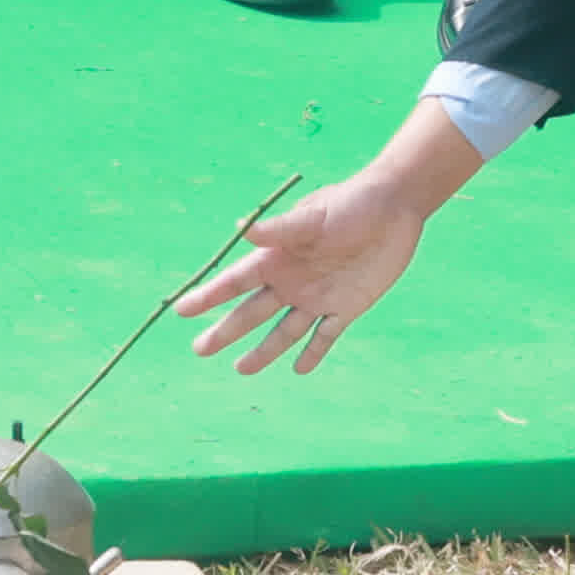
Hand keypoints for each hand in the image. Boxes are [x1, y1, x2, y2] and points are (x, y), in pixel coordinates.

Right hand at [180, 121, 484, 377]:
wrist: (394, 207)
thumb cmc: (350, 204)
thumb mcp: (314, 217)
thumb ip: (281, 229)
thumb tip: (242, 228)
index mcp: (278, 257)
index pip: (235, 282)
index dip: (208, 296)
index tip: (181, 310)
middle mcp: (292, 281)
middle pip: (252, 312)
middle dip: (226, 330)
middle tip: (199, 350)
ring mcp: (318, 297)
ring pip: (284, 331)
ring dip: (264, 351)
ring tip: (241, 370)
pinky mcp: (347, 307)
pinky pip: (326, 336)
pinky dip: (313, 353)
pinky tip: (299, 370)